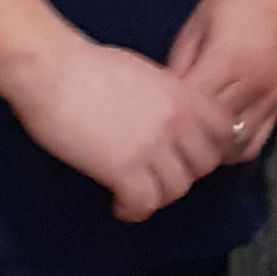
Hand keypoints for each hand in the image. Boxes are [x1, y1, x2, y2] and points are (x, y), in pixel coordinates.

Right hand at [12, 35, 235, 223]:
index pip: (225, 131)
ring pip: (177, 190)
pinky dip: (134, 210)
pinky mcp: (123, 168)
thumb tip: (168, 116)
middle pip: (204, 166)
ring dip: (158, 196)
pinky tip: (119, 204)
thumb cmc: (87, 65)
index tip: (190, 155)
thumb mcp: (144, 73)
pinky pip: (145, 204)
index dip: (213, 147)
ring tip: (136, 193)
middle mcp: (176, 121)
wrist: (51, 70)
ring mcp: (151, 146)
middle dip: (184, 174)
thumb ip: (166, 97)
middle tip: (159, 176)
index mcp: (182, 94)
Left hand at [168, 0, 276, 164]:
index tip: (148, 125)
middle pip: (213, 133)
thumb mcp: (195, 27)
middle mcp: (253, 84)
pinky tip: (216, 140)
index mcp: (228, 61)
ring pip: (236, 145)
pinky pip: (257, 140)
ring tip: (189, 145)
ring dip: (211, 149)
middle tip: (164, 142)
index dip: (168, 123)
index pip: (191, 111)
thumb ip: (179, 67)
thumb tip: (161, 103)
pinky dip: (234, 148)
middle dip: (187, 141)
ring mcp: (271, 96)